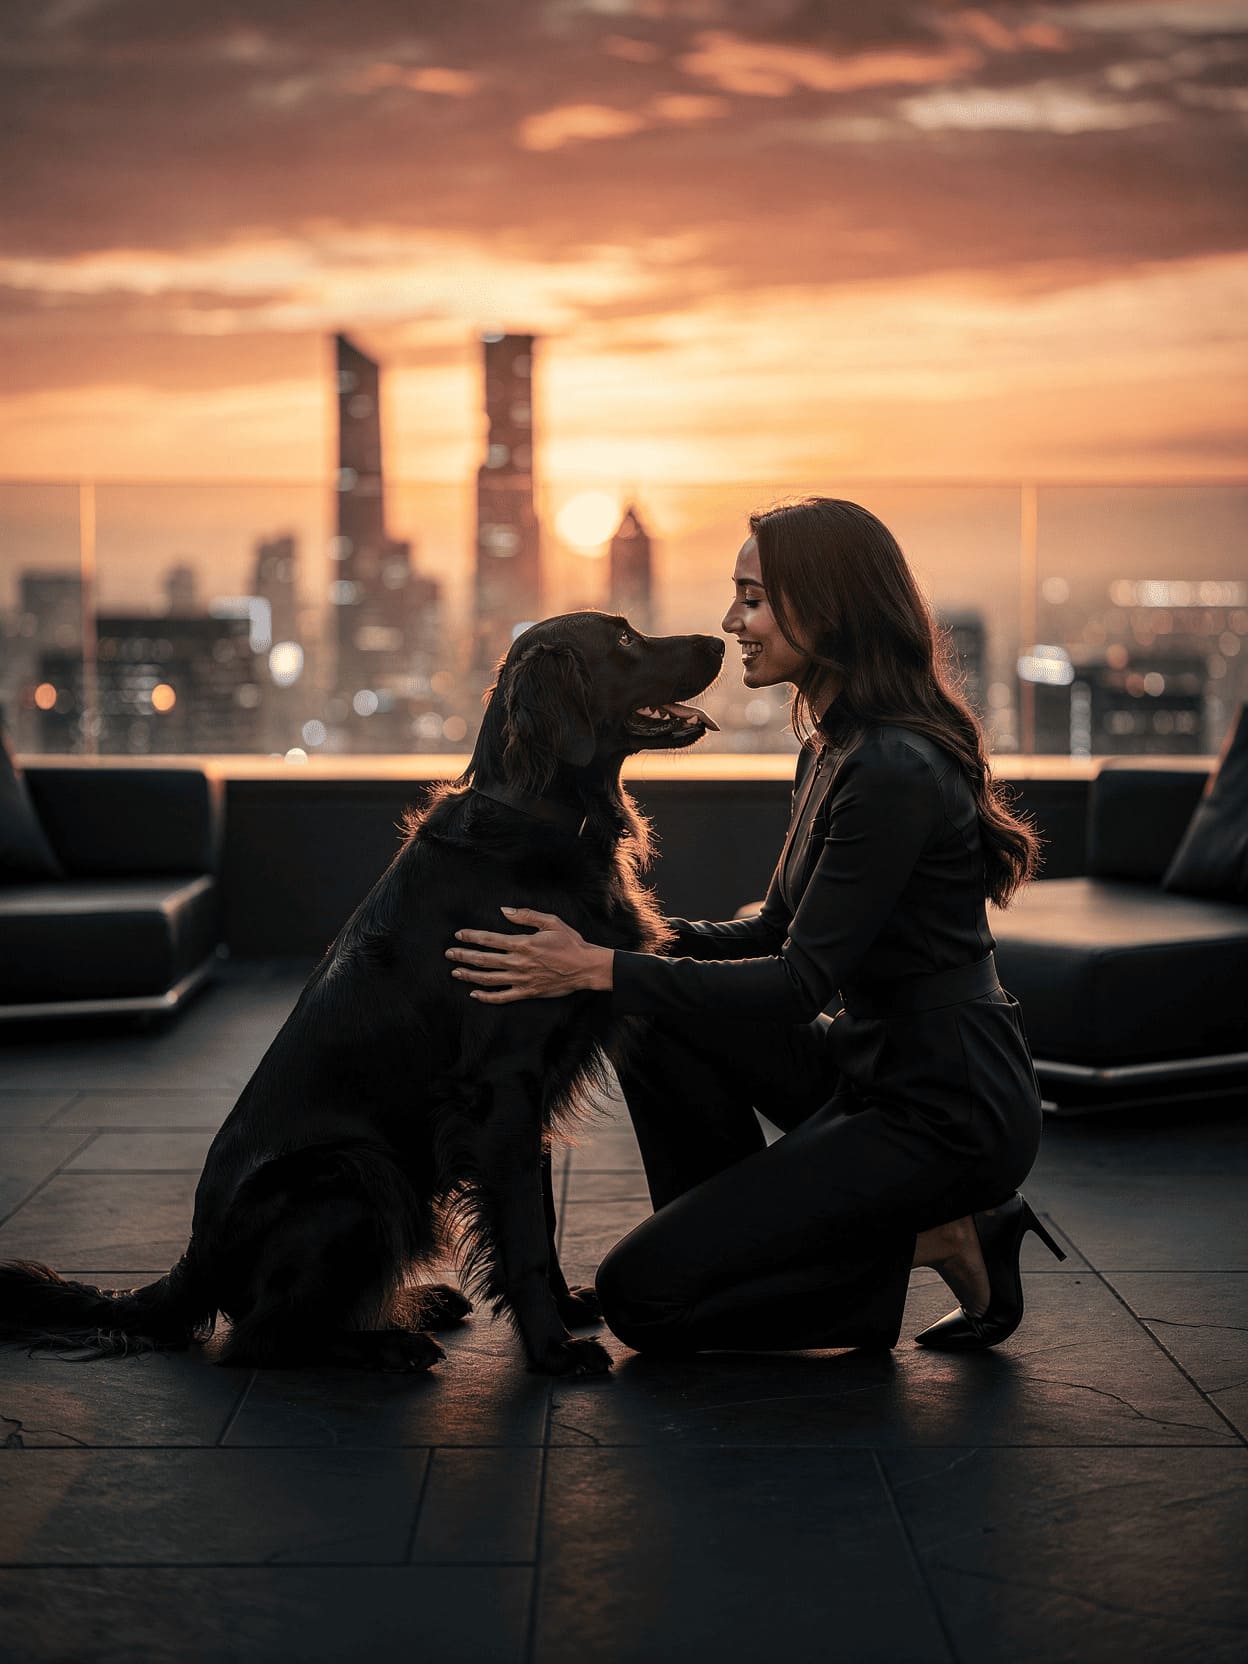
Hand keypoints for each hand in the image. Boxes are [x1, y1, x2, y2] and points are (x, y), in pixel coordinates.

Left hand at [446, 907, 612, 1003]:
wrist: (585, 968)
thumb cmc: (570, 943)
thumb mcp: (551, 922)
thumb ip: (526, 916)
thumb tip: (505, 911)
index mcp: (523, 944)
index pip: (490, 940)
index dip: (472, 937)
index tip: (459, 935)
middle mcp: (518, 962)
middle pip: (484, 960)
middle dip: (464, 956)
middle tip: (449, 954)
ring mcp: (521, 979)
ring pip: (489, 979)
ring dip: (470, 975)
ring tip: (456, 972)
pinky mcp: (527, 992)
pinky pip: (502, 996)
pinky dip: (486, 996)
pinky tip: (474, 993)